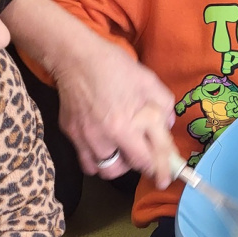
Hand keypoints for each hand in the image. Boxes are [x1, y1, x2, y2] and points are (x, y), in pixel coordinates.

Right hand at [53, 44, 178, 188]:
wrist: (74, 57)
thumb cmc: (113, 67)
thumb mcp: (148, 82)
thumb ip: (163, 106)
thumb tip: (167, 126)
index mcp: (123, 126)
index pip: (144, 161)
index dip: (158, 171)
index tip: (164, 180)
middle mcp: (101, 138)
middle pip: (122, 171)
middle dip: (135, 166)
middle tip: (141, 152)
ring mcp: (83, 138)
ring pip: (102, 169)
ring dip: (116, 164)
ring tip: (122, 149)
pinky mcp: (70, 134)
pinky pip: (85, 160)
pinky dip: (96, 159)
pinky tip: (104, 145)